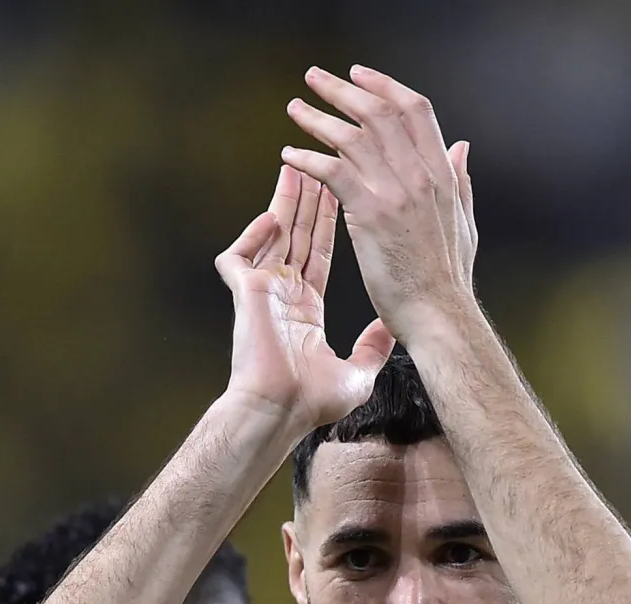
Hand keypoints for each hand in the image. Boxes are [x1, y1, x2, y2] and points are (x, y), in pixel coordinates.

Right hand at [215, 165, 395, 431]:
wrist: (281, 413)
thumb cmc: (312, 403)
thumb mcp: (357, 373)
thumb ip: (373, 347)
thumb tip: (390, 330)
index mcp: (305, 309)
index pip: (319, 253)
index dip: (328, 222)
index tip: (339, 191)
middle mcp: (283, 295)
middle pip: (297, 236)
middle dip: (308, 200)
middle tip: (319, 163)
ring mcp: (262, 293)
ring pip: (271, 236)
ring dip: (284, 202)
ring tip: (296, 167)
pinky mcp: (244, 295)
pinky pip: (239, 257)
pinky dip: (253, 236)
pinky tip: (272, 217)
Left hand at [282, 65, 477, 342]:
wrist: (440, 314)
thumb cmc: (448, 278)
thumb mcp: (464, 220)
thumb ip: (460, 180)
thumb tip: (461, 146)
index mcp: (442, 173)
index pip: (415, 110)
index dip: (385, 86)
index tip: (359, 74)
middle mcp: (420, 175)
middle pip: (378, 113)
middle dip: (343, 89)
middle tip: (315, 77)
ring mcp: (395, 192)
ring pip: (351, 136)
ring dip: (318, 117)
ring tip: (295, 109)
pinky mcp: (370, 215)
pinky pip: (332, 172)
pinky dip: (308, 158)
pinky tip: (289, 155)